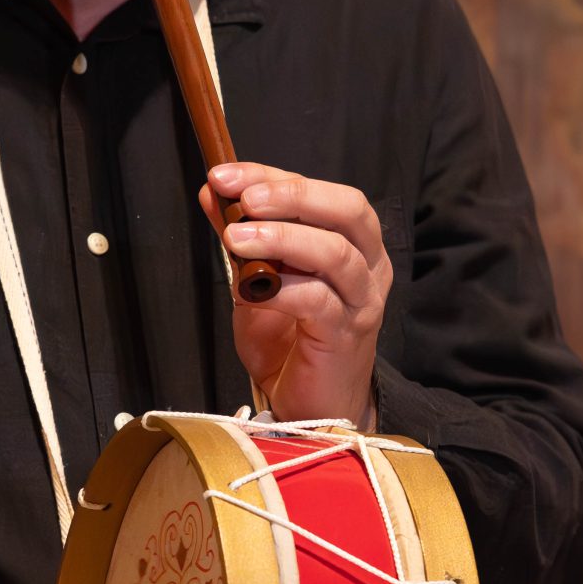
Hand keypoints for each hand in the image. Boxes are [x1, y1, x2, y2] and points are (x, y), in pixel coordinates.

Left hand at [202, 162, 391, 428]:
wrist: (310, 408)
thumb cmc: (289, 340)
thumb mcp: (258, 278)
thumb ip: (243, 236)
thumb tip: (213, 193)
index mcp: (354, 243)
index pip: (322, 192)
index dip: (274, 177)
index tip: (226, 175)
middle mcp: (369, 266)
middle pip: (347, 211)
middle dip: (292, 196)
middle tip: (244, 199)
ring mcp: (362, 302)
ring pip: (335, 253)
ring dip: (283, 238)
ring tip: (237, 238)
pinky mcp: (346, 336)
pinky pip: (319, 301)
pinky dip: (282, 289)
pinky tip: (252, 290)